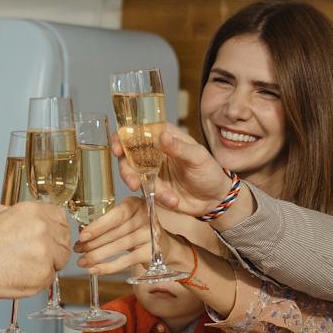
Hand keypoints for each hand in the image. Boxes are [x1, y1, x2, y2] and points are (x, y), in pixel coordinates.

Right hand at [0, 201, 70, 298]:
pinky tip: (22, 274)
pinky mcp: (44, 273)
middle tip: (35, 254)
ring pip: (60, 258)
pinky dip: (39, 278)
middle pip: (64, 238)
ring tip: (25, 265)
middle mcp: (41, 228)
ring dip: (48, 263)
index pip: (60, 216)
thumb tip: (47, 223)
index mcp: (32, 211)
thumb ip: (28, 219)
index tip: (51, 234)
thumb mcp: (3, 217)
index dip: (56, 227)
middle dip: (54, 246)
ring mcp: (45, 251)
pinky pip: (51, 276)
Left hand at [73, 197, 150, 273]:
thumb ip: (107, 223)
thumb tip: (82, 234)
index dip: (98, 226)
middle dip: (93, 243)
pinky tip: (95, 270)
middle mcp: (146, 217)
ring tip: (83, 261)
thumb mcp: (125, 219)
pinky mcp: (152, 252)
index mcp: (136, 204)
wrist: (162, 245)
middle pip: (115, 232)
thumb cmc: (137, 229)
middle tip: (78, 250)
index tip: (82, 236)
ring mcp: (151, 235)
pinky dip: (108, 267)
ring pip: (118, 247)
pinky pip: (126, 261)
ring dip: (97, 256)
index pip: (115, 215)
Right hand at [116, 126, 245, 221]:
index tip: (118, 149)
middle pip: (127, 155)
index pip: (137, 131)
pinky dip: (157, 197)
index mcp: (164, 137)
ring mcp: (151, 171)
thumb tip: (161, 136)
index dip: (122, 138)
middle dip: (126, 169)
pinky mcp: (152, 188)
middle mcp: (153, 152)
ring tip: (157, 193)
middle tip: (133, 181)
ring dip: (138, 185)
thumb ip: (179, 148)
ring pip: (132, 174)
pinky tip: (173, 200)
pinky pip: (145, 191)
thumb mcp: (198, 157)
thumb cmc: (210, 172)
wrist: (215, 199)